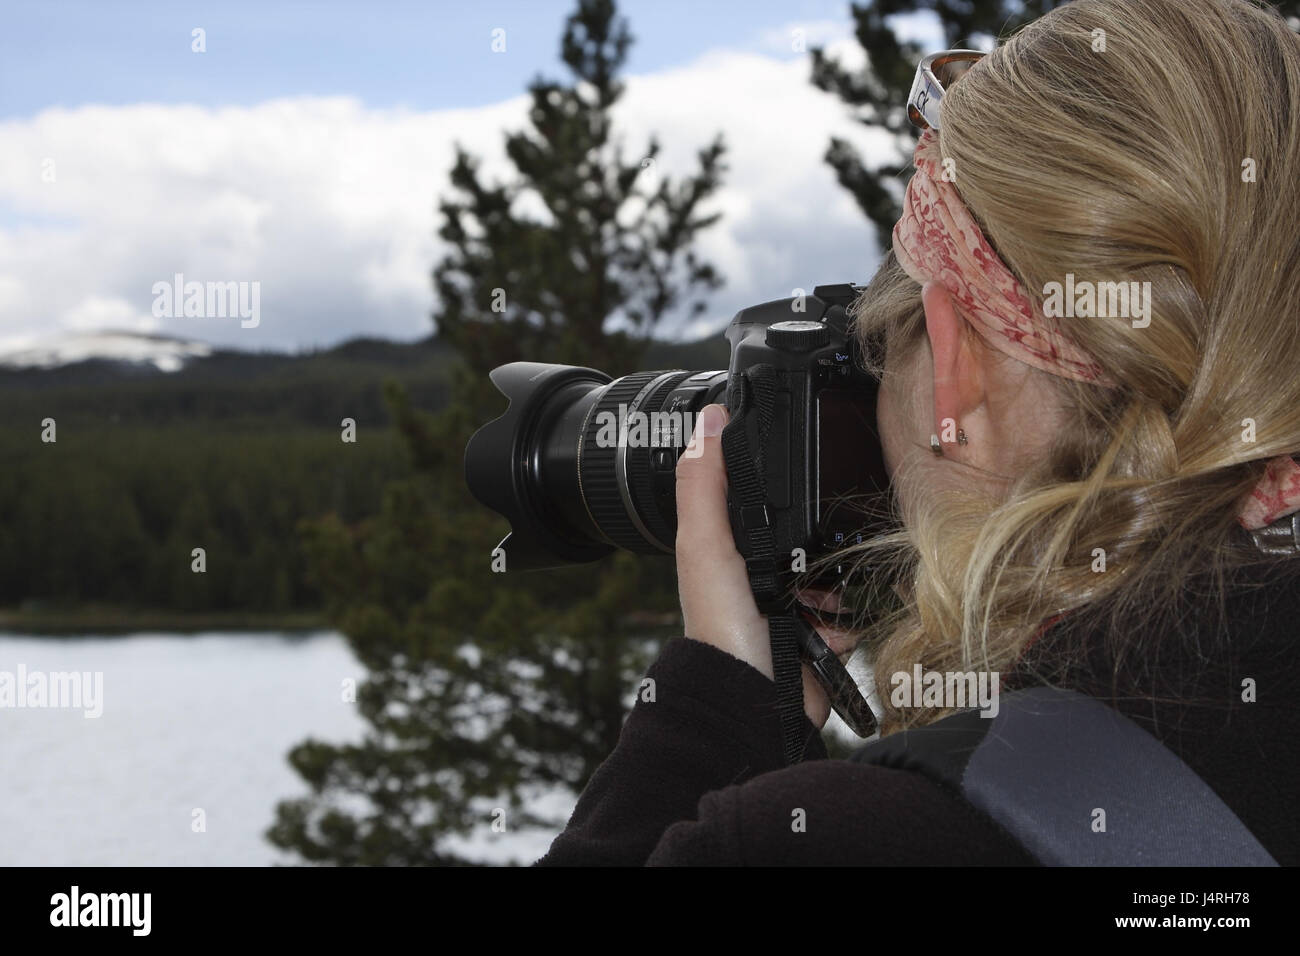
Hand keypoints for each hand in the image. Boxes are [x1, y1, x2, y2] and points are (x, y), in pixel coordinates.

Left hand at [674, 403, 855, 728]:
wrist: (756, 701)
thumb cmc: (723, 629)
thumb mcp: (706, 543)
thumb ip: (704, 482)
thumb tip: (709, 418)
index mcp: (724, 548)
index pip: (751, 494)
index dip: (769, 475)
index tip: (797, 458)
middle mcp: (755, 574)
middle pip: (801, 529)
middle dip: (817, 534)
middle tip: (815, 543)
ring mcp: (788, 606)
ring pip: (832, 569)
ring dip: (836, 580)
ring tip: (822, 595)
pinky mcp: (817, 636)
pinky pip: (850, 611)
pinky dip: (848, 618)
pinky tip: (832, 626)